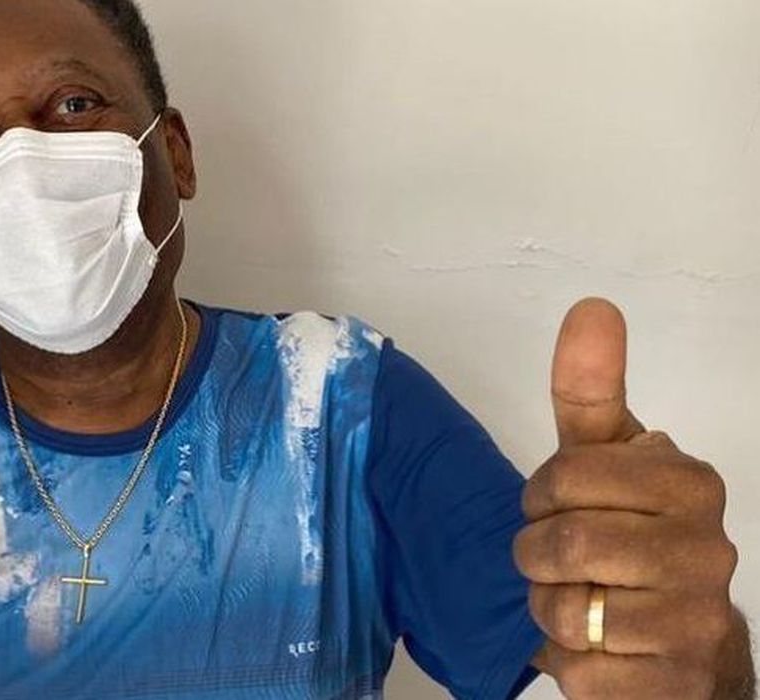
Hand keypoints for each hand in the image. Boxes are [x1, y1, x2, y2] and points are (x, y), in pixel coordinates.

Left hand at [515, 299, 743, 697]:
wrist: (681, 643)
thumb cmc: (631, 533)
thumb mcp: (605, 461)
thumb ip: (591, 391)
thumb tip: (592, 307)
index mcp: (689, 482)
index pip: (560, 478)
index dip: (540, 499)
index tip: (557, 507)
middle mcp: (708, 548)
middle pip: (558, 544)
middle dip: (537, 556)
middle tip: (558, 559)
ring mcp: (698, 619)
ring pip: (562, 608)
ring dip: (549, 609)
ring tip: (582, 601)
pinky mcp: (675, 683)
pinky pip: (576, 669)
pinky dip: (568, 661)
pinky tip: (601, 647)